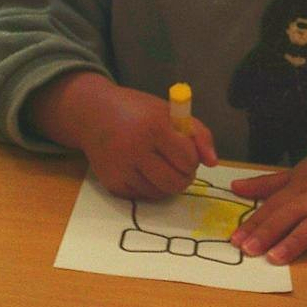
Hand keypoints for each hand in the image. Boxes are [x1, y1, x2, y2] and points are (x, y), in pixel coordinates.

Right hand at [30, 72, 217, 199]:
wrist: (94, 113)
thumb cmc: (138, 110)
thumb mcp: (170, 111)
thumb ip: (199, 133)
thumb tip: (213, 162)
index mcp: (153, 127)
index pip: (187, 159)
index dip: (192, 159)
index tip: (186, 152)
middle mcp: (135, 149)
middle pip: (175, 182)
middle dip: (184, 177)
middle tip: (180, 167)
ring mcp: (121, 168)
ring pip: (160, 193)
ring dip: (168, 184)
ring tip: (162, 167)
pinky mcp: (112, 183)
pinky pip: (142, 196)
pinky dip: (150, 188)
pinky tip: (144, 171)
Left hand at [229, 125, 306, 264]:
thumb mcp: (300, 172)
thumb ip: (268, 184)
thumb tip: (234, 188)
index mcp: (301, 186)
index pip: (274, 205)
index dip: (255, 222)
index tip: (235, 240)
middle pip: (291, 212)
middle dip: (268, 231)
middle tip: (248, 250)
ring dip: (297, 239)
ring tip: (276, 257)